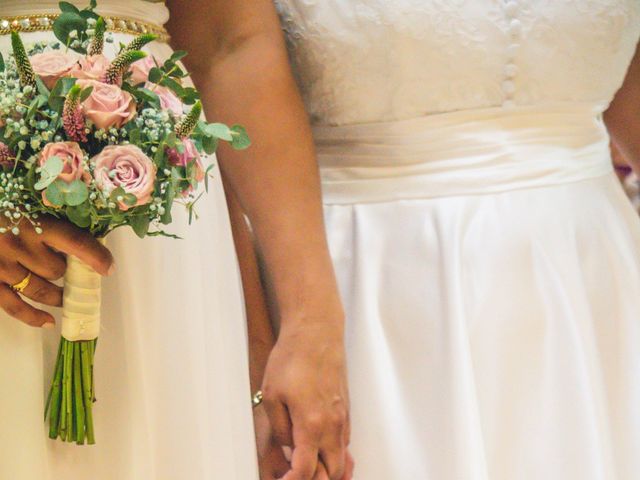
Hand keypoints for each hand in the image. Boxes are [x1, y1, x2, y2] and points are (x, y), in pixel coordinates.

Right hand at [0, 216, 113, 326]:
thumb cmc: (2, 205)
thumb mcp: (25, 203)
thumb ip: (49, 217)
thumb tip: (87, 229)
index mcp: (31, 221)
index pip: (73, 242)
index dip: (94, 256)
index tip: (109, 268)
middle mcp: (17, 246)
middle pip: (57, 269)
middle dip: (68, 271)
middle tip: (74, 271)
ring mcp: (0, 267)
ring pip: (41, 289)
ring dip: (57, 294)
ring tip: (67, 296)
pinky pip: (13, 306)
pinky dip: (32, 316)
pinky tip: (49, 322)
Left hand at [261, 318, 350, 479]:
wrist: (316, 332)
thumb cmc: (294, 357)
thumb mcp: (272, 395)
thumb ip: (279, 429)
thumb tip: (287, 448)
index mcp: (311, 424)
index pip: (305, 471)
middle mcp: (332, 425)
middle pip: (330, 472)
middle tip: (295, 477)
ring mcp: (342, 417)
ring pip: (342, 460)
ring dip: (328, 471)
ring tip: (313, 474)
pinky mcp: (345, 409)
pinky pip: (345, 443)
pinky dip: (337, 456)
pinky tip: (326, 456)